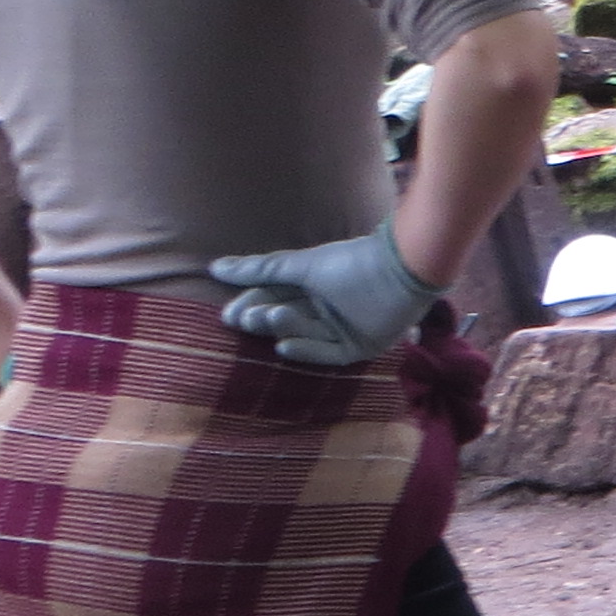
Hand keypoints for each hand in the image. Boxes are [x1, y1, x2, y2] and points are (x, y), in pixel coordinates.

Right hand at [210, 222, 441, 367]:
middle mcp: (327, 310)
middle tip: (242, 317)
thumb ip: (261, 269)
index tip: (228, 313)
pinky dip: (307, 351)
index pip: (274, 300)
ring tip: (267, 316)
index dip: (251, 305)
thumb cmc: (351, 262)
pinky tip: (283, 346)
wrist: (400, 269)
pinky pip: (328, 354)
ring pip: (305, 333)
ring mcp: (344, 330)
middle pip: (287, 319)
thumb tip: (214, 268)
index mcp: (313, 288)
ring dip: (284, 327)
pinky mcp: (360, 347)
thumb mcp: (301, 266)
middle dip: (262, 318)